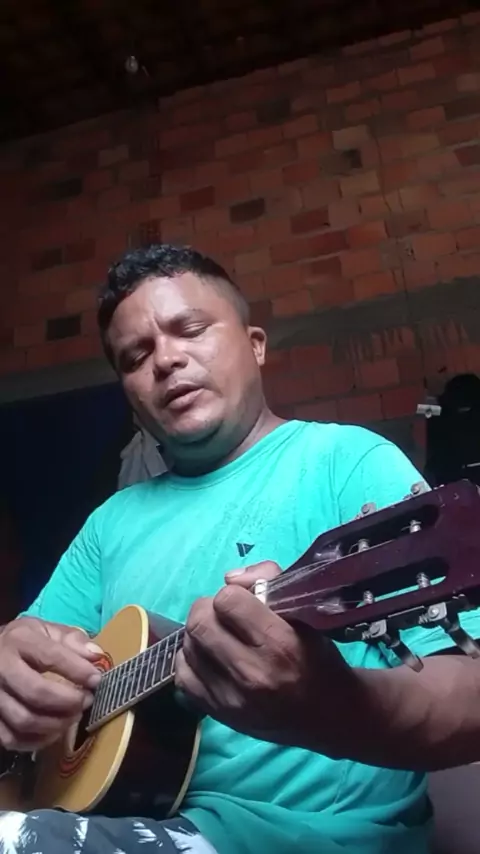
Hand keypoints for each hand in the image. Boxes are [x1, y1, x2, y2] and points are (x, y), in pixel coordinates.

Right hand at [0, 617, 101, 751]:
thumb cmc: (25, 641)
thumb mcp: (47, 630)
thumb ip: (73, 640)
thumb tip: (96, 656)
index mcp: (20, 640)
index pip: (51, 657)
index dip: (77, 671)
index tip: (97, 680)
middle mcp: (1, 667)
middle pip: (36, 692)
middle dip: (68, 701)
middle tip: (86, 702)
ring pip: (24, 720)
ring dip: (55, 724)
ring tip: (73, 717)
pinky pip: (12, 738)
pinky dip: (36, 741)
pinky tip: (53, 731)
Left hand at [175, 561, 355, 748]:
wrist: (326, 716)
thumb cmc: (317, 659)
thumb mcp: (305, 614)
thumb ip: (269, 581)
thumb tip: (229, 578)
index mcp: (279, 644)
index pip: (228, 601)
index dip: (233, 594)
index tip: (244, 601)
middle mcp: (252, 674)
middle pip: (200, 623)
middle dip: (209, 609)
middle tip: (224, 614)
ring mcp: (231, 699)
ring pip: (188, 647)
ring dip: (200, 634)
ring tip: (219, 636)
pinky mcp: (218, 715)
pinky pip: (182, 676)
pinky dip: (192, 660)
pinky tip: (210, 658)